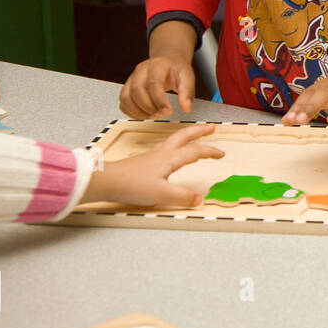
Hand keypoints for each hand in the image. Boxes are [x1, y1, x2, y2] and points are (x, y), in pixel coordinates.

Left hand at [83, 124, 223, 206]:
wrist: (106, 181)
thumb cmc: (132, 185)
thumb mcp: (162, 194)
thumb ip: (182, 197)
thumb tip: (199, 199)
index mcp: (169, 159)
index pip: (194, 152)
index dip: (209, 152)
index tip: (221, 153)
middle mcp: (161, 153)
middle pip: (184, 136)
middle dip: (199, 131)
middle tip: (210, 127)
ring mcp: (151, 156)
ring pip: (173, 140)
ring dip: (186, 135)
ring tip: (193, 135)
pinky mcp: (142, 162)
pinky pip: (163, 147)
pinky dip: (173, 145)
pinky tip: (169, 152)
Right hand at [120, 52, 195, 118]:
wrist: (167, 61)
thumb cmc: (176, 69)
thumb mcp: (187, 76)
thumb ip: (187, 92)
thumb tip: (186, 107)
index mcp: (156, 65)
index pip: (153, 83)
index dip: (159, 100)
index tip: (168, 111)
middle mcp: (141, 70)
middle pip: (137, 90)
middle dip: (148, 107)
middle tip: (161, 114)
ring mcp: (132, 78)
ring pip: (126, 97)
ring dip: (138, 111)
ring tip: (153, 116)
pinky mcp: (127, 87)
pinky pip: (123, 101)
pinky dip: (130, 112)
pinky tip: (143, 114)